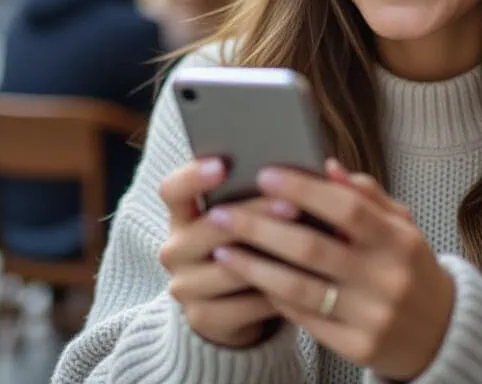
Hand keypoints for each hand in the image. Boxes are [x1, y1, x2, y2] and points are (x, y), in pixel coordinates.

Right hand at [157, 158, 295, 347]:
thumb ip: (257, 195)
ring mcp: (185, 286)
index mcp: (181, 217)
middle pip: (210, 228)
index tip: (223, 164)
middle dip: (254, 215)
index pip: (172, 190)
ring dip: (271, 257)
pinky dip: (277, 292)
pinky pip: (245, 304)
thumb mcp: (244, 220)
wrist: (232, 309)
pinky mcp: (202, 318)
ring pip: (229, 268)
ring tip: (309, 245)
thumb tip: (302, 170)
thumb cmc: (247, 248)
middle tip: (293, 205)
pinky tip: (305, 282)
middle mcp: (175, 250)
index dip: (193, 176)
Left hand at [208, 161, 453, 380]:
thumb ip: (367, 196)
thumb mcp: (403, 227)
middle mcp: (387, 278)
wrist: (441, 334)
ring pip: (299, 288)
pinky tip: (251, 279)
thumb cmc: (410, 269)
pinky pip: (304, 318)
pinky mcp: (357, 346)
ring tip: (222, 250)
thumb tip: (327, 166)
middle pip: (311, 248)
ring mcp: (372, 316)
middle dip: (260, 228)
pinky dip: (274, 296)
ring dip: (253, 266)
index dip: (303, 189)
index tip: (265, 174)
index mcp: (399, 240)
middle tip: (222, 213)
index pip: (346, 208)